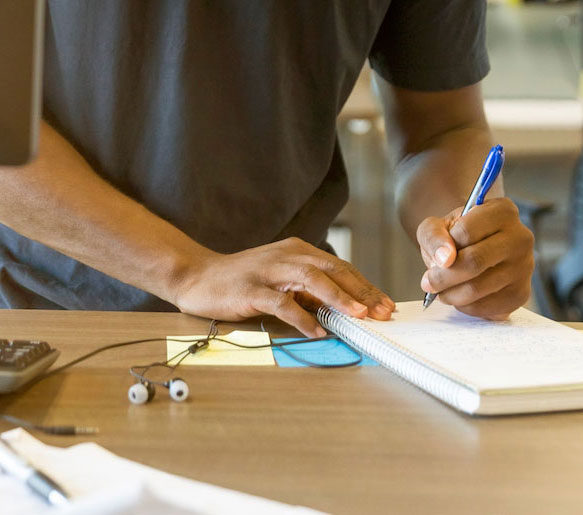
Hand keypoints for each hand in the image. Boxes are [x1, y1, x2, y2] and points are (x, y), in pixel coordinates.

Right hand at [170, 238, 394, 338]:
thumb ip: (308, 289)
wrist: (197, 276)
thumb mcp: (280, 278)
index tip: (385, 305)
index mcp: (296, 250)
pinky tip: (316, 331)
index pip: (339, 266)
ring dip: (337, 298)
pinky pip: (282, 302)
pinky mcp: (251, 289)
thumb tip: (343, 308)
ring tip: (358, 316)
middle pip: (332, 269)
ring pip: (311, 279)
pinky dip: (302, 317)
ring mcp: (268, 271)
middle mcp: (286, 255)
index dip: (364, 286)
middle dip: (361, 292)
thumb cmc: (242, 280)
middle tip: (382, 313)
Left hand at [417, 197, 533, 318]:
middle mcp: (521, 237)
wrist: (473, 247)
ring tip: (441, 290)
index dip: (444, 248)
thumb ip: (434, 235)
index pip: (466, 232)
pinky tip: (459, 297)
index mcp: (502, 211)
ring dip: (451, 294)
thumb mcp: (436, 225)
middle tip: (428, 283)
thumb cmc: (455, 234)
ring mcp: (525, 267)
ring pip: (480, 287)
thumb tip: (445, 259)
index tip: (435, 256)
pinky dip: (466, 306)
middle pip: (475, 262)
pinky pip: (489, 307)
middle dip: (443, 277)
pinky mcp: (521, 294)